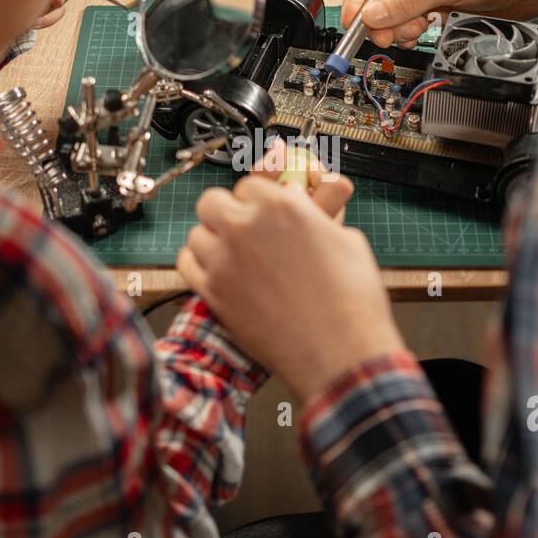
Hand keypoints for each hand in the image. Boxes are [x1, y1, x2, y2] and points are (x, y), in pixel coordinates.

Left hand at [177, 170, 406, 401]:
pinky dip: (198, 264)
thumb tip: (303, 212)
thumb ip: (314, 218)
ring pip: (197, 233)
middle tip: (241, 227)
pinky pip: (186, 263)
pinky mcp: (213, 292)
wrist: (338, 352)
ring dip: (212, 239)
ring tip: (231, 254)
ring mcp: (226, 259)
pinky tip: (216, 272)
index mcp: (285, 206)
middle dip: (226, 212)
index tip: (262, 210)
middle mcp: (249, 227)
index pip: (250, 185)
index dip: (257, 199)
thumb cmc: (351, 302)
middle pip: (213, 201)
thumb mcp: (347, 242)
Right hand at [341, 0, 537, 47]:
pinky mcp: (444, 7)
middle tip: (382, 35)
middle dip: (382, 18)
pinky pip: (416, 23)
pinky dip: (414, 33)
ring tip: (412, 32)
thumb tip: (373, 15)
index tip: (351, 19)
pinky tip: (421, 34)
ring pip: (399, 14)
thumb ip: (408, 1)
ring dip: (400, 28)